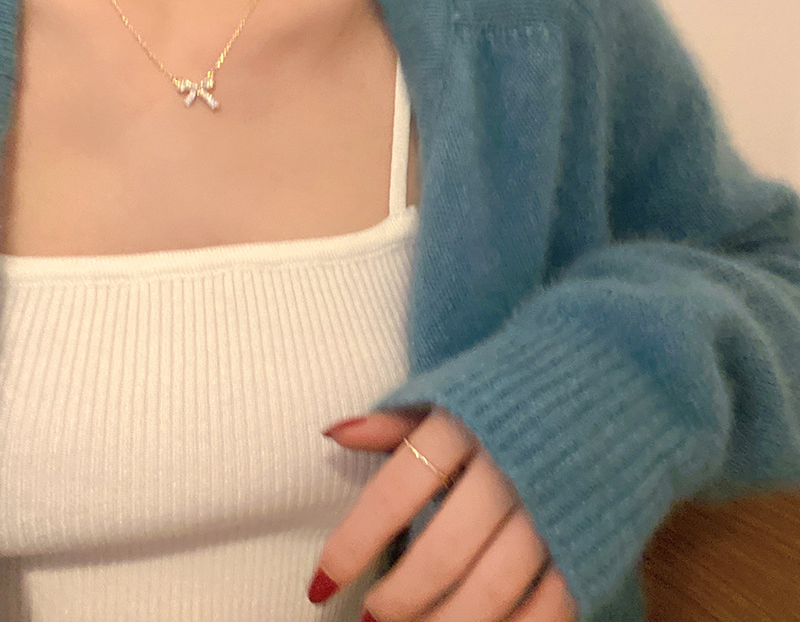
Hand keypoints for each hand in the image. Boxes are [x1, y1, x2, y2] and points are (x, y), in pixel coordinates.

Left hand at [308, 405, 577, 621]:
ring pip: (492, 591)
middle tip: (371, 617)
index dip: (351, 546)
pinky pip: (552, 605)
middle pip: (441, 554)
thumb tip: (334, 434)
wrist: (616, 367)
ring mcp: (554, 509)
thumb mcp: (454, 389)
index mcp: (464, 425)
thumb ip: (397, 421)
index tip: (319, 583)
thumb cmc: (518, 384)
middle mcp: (506, 469)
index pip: (393, 495)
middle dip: (397, 598)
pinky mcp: (591, 537)